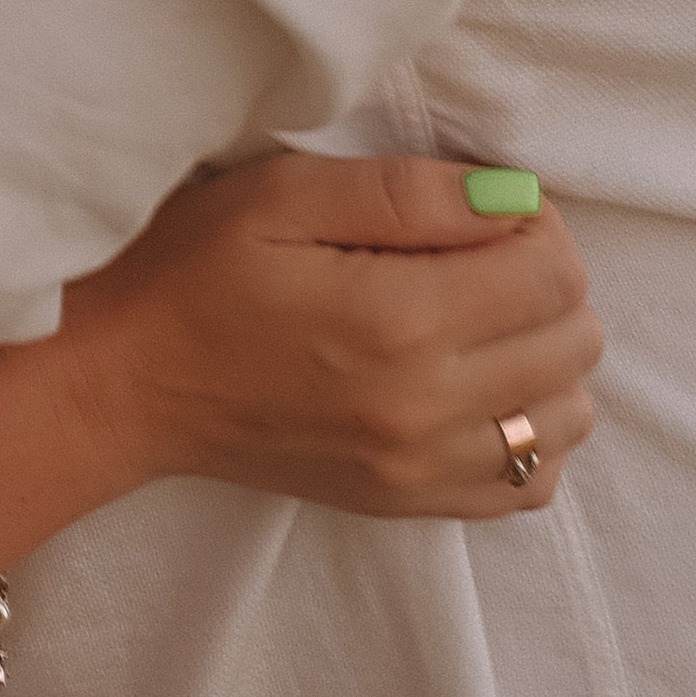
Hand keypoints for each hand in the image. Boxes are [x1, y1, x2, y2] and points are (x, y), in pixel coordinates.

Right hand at [44, 154, 600, 520]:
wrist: (122, 380)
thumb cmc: (192, 268)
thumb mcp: (282, 194)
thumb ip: (406, 194)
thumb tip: (511, 196)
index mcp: (397, 323)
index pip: (552, 274)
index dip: (534, 220)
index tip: (482, 204)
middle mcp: (424, 409)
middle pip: (573, 343)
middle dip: (546, 280)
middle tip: (476, 248)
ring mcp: (419, 469)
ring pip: (566, 416)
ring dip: (546, 355)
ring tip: (477, 314)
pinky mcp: (407, 502)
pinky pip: (529, 483)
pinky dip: (529, 428)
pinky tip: (479, 383)